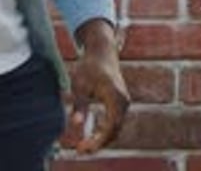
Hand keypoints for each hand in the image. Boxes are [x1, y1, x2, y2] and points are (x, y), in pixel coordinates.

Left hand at [68, 19, 129, 154]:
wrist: (102, 51)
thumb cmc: (89, 66)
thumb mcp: (80, 84)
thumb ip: (79, 104)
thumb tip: (75, 123)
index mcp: (115, 96)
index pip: (110, 126)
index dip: (98, 141)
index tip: (83, 148)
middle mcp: (124, 100)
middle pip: (115, 130)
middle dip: (99, 143)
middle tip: (80, 150)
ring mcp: (124, 101)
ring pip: (116, 128)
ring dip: (102, 139)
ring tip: (83, 145)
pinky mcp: (122, 102)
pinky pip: (115, 122)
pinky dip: (105, 131)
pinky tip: (91, 136)